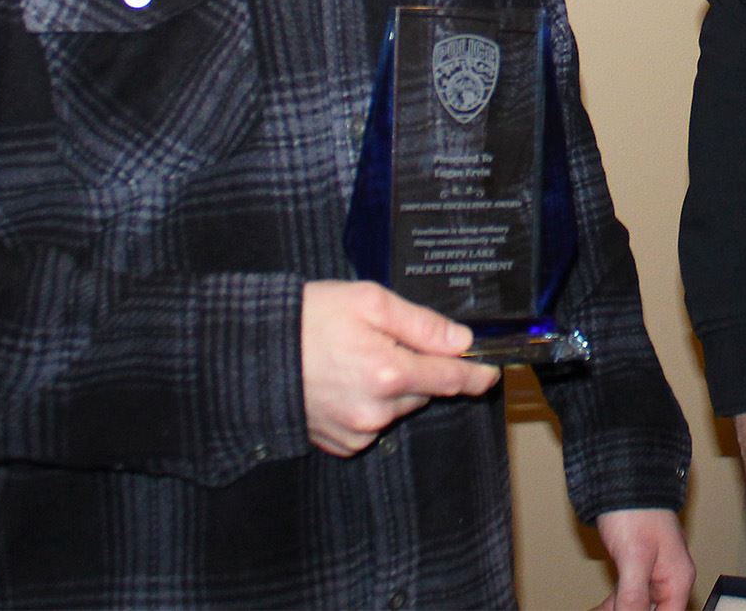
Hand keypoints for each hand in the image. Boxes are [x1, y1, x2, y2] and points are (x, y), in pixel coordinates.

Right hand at [299, 280, 500, 453]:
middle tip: (384, 341)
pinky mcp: (340, 443)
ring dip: (392, 387)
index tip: (491, 372)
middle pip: (423, 392)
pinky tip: (343, 381)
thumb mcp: (370, 302)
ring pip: (398, 408)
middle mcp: (376, 411)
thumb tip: (462, 342)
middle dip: (417, 369)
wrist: (254, 351)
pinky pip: (372, 424)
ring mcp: (357, 432)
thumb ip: (421, 323)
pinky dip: (368, 404)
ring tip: (355, 358)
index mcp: (388, 373)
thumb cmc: (310, 318)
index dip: (475, 375)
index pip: (450, 380)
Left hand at [593, 508, 693, 610]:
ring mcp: (652, 572)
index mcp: (677, 578)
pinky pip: (627, 594)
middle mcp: (668, 578)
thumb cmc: (635, 509)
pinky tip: (599, 609)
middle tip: (607, 610)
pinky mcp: (636, 566)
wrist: (621, 476)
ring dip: (619, 610)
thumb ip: (634, 595)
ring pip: (637, 605)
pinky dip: (613, 605)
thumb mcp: (634, 556)